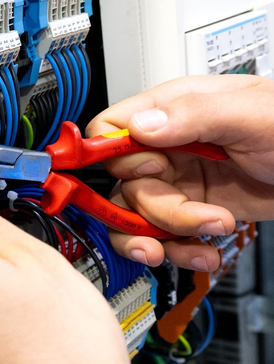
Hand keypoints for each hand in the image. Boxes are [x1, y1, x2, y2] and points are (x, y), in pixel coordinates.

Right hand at [87, 75, 273, 270]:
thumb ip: (195, 113)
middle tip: (196, 217)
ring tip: (204, 241)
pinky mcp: (190, 210)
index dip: (112, 157)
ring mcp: (177, 182)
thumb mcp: (253, 113)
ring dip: (167, 238)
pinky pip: (161, 237)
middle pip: (124, 186)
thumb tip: (140, 125)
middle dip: (157, 212)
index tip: (138, 176)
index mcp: (171, 112)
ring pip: (137, 218)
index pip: (109, 131)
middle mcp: (166, 148)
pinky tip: (204, 252)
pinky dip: (179, 252)